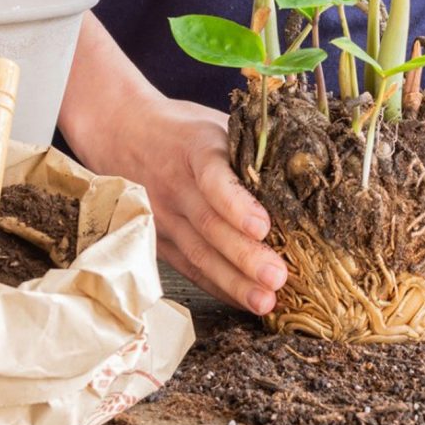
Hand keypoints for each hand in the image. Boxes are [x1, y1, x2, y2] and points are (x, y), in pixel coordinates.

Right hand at [73, 95, 287, 315]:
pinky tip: (243, 301)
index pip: (214, 177)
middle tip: (277, 278)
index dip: (236, 204)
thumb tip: (305, 169)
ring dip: (233, 281)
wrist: (119, 130)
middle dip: (244, 256)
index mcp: (196, 147)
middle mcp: (176, 183)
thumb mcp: (214, 122)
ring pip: (198, 253)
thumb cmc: (183, 129)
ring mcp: (162, 214)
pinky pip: (189, 266)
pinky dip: (217, 286)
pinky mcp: (158, 238)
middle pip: (209, 224)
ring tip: (265, 302)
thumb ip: (249, 145)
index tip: (263, 227)